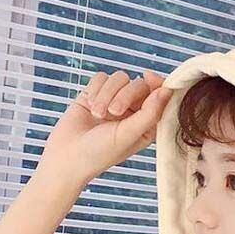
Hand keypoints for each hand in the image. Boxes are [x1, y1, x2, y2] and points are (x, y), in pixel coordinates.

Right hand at [38, 69, 173, 185]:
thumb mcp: (129, 135)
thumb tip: (167, 91)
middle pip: (138, 84)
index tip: (149, 78)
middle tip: (114, 113)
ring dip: (106, 94)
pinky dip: (95, 90)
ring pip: (119, 78)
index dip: (157, 84)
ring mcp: (114, 101)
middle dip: (124, 95)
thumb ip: (150, 113)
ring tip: (97, 114)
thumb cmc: (100, 153)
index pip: (159, 97)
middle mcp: (132, 111)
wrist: (67, 156)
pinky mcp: (96, 94)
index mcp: (146, 125)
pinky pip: (102, 77)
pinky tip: (89, 106)